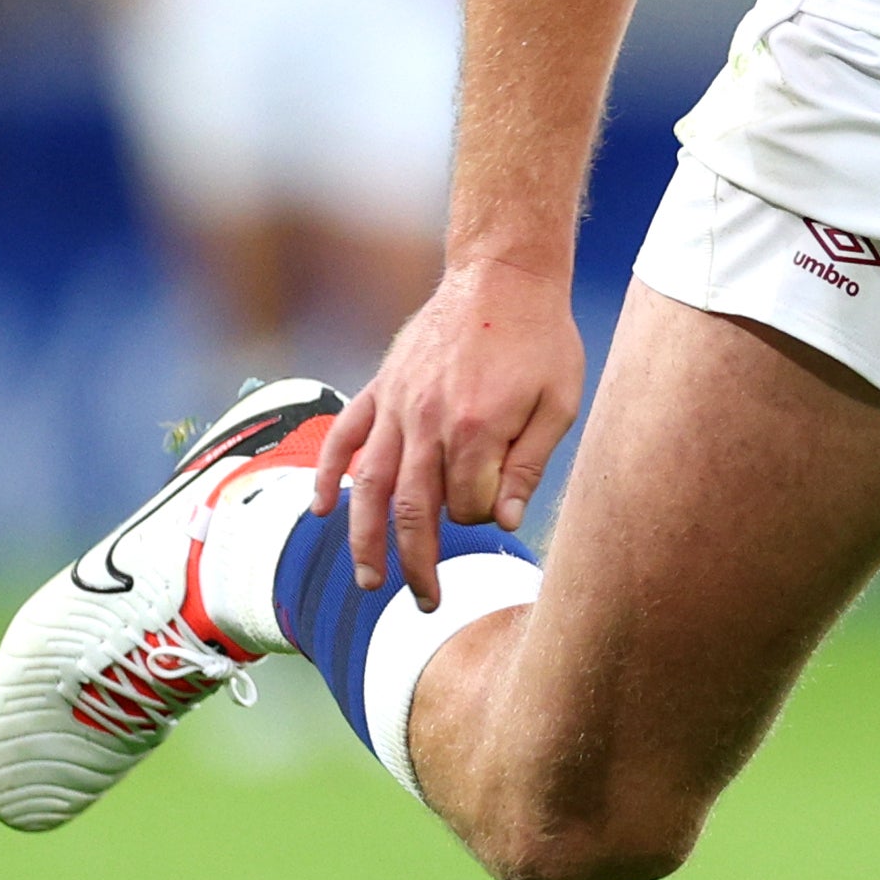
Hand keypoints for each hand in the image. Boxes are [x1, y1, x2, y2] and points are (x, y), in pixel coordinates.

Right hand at [312, 256, 584, 588]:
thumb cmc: (541, 340)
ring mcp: (398, 404)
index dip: (483, 520)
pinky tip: (321, 512)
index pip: (468, 506)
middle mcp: (428, 421)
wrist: (503, 274)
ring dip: (366, 539)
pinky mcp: (382, 387)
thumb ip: (528, 466)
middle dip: (416, 565)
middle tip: (424, 605)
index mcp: (477, 427)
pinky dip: (329, 474)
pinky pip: (345, 436)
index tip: (496, 512)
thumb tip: (501, 524)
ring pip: (372, 485)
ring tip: (368, 583)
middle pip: (414, 511)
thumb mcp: (558, 403)